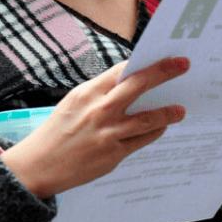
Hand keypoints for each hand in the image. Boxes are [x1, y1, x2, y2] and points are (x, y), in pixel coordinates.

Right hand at [2, 57, 188, 197]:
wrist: (39, 165)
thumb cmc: (56, 131)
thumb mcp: (73, 104)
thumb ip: (99, 94)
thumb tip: (127, 85)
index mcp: (87, 93)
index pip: (121, 71)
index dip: (143, 62)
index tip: (162, 56)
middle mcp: (99, 110)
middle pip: (138, 86)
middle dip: (163, 72)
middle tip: (183, 65)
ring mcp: (108, 133)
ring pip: (147, 119)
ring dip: (167, 112)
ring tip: (180, 110)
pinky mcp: (113, 155)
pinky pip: (141, 141)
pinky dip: (153, 132)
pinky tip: (160, 128)